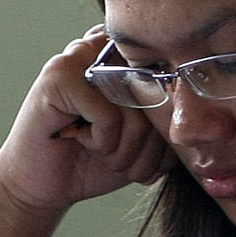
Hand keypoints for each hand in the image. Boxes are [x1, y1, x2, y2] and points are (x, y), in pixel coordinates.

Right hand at [0, 28, 174, 226]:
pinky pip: (109, 116)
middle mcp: (101, 49)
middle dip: (149, 145)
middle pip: (157, 94)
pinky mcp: (58, 76)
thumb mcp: (143, 141)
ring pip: (135, 106)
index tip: (149, 154)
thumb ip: (167, 118)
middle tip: (125, 162)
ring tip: (101, 153)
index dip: (167, 125)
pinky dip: (102, 143)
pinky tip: (79, 141)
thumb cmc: (92, 161)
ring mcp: (77, 57)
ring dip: (124, 150)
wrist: (42, 187)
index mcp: (122, 57)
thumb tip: (192, 108)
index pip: (172, 80)